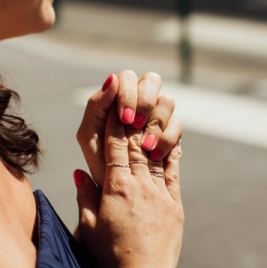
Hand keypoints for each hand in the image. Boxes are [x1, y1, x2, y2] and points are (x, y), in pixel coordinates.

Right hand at [74, 102, 183, 267]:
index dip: (113, 124)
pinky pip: (173, 172)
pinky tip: (172, 140)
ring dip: (153, 130)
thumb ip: (85, 197)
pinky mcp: (174, 204)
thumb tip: (80, 173)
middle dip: (133, 118)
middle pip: (135, 144)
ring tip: (153, 109)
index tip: (113, 105)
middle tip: (133, 97)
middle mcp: (139, 185)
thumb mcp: (89, 227)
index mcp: (115, 188)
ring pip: (155, 154)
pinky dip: (172, 154)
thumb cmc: (111, 255)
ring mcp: (160, 193)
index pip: (113, 148)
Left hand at [77, 70, 182, 186]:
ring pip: (167, 101)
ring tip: (145, 146)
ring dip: (156, 123)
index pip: (128, 77)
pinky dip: (167, 139)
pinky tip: (154, 155)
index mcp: (118, 97)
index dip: (128, 94)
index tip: (124, 118)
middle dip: (145, 102)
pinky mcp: (171, 132)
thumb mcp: (89, 134)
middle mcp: (140, 101)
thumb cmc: (97, 160)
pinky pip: (177, 125)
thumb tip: (112, 78)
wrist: (116, 190)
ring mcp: (157, 115)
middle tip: (135, 125)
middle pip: (152, 80)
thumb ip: (96, 105)